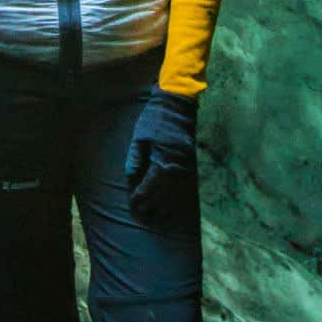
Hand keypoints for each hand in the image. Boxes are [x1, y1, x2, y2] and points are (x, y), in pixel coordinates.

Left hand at [125, 87, 198, 220]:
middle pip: (162, 197)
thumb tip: (131, 180)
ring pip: (175, 196)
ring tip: (154, 215)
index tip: (132, 204)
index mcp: (162, 164)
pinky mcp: (190, 166)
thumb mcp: (139, 139)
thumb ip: (134, 161)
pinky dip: (176, 199)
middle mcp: (177, 170)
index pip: (148, 190)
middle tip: (140, 214)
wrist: (178, 106)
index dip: (139, 199)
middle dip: (150, 207)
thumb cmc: (155, 120)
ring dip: (164, 207)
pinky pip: (184, 188)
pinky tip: (170, 205)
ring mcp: (186, 169)